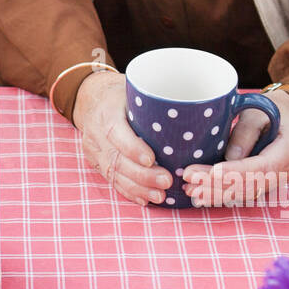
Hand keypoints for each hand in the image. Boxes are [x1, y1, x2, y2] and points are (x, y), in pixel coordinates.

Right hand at [72, 69, 174, 206]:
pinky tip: (144, 199)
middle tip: (166, 181)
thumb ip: (154, 102)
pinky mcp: (96, 163)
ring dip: (138, 188)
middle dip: (142, 175)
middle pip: (116, 159)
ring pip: (113, 174)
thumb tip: (196, 110)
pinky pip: (111, 181)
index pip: (115, 132)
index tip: (152, 159)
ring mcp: (94, 151)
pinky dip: (129, 192)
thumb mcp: (132, 88)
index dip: (132, 148)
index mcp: (106, 111)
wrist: (92, 99)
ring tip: (160, 195)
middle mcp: (96, 133)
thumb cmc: (121, 93)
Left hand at [178, 89, 288, 208]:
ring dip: (217, 194)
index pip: (263, 166)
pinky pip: (244, 193)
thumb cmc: (270, 109)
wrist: (286, 116)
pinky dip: (223, 195)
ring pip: (246, 193)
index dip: (236, 172)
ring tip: (191, 190)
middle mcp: (287, 170)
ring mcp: (278, 180)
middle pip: (251, 183)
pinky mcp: (266, 184)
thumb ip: (245, 132)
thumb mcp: (257, 111)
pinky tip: (202, 197)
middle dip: (219, 185)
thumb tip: (229, 158)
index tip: (212, 172)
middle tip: (190, 180)